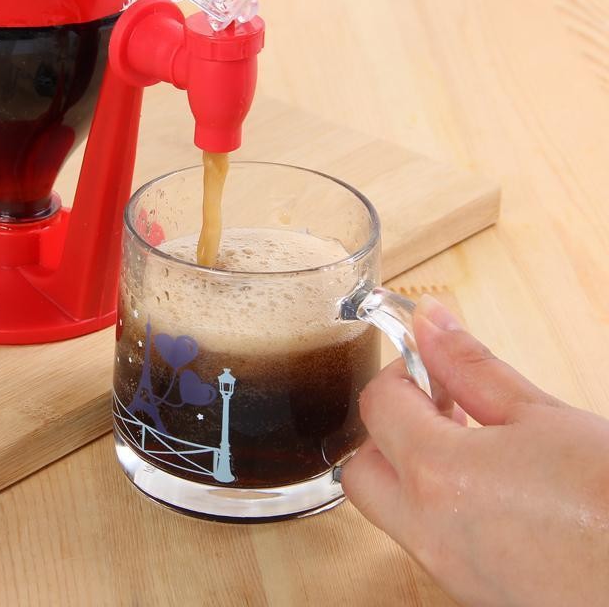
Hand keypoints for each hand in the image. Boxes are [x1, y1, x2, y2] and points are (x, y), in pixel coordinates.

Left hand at [343, 295, 608, 606]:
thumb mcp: (540, 414)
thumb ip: (469, 365)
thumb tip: (428, 322)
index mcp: (436, 474)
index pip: (377, 405)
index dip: (401, 374)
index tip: (430, 367)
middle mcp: (428, 531)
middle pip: (362, 469)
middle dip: (386, 430)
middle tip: (438, 408)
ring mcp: (447, 570)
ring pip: (390, 509)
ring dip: (410, 469)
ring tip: (472, 446)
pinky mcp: (472, 593)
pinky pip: (427, 540)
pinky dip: (438, 507)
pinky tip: (491, 489)